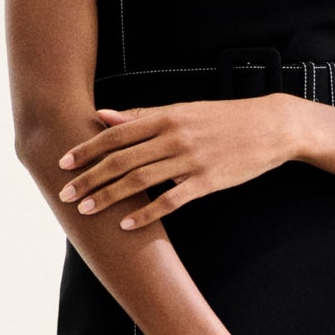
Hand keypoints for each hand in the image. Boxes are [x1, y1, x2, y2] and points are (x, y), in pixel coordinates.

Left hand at [58, 95, 309, 228]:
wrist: (270, 126)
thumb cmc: (222, 118)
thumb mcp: (182, 110)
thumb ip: (142, 115)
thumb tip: (103, 115)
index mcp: (166, 116)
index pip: (116, 134)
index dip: (87, 149)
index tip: (63, 162)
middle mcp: (174, 137)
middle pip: (122, 160)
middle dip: (89, 177)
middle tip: (65, 194)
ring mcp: (190, 160)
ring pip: (140, 181)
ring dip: (109, 196)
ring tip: (87, 210)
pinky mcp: (207, 182)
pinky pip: (170, 201)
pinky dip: (146, 213)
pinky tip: (127, 224)